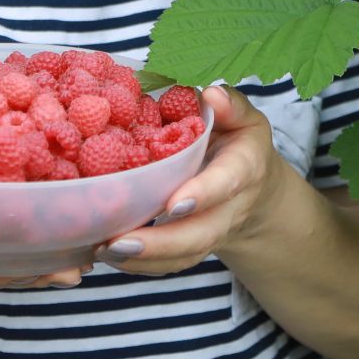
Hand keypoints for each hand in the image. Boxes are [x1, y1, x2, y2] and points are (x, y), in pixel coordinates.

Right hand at [0, 163, 86, 289]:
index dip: (16, 274)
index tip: (53, 274)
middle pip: (7, 259)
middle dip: (45, 263)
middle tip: (88, 264)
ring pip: (13, 239)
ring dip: (50, 239)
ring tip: (94, 241)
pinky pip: (8, 206)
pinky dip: (37, 207)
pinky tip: (71, 200)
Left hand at [94, 85, 287, 275]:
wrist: (255, 189)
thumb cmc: (240, 142)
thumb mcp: (243, 117)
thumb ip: (232, 104)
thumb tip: (211, 93)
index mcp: (243, 169)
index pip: (225, 184)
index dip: (202, 195)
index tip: (172, 204)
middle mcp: (229, 209)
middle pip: (199, 235)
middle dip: (160, 244)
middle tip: (118, 242)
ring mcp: (211, 232)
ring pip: (182, 256)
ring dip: (143, 260)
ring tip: (104, 251)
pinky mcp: (192, 247)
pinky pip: (169, 263)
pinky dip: (138, 265)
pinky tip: (106, 255)